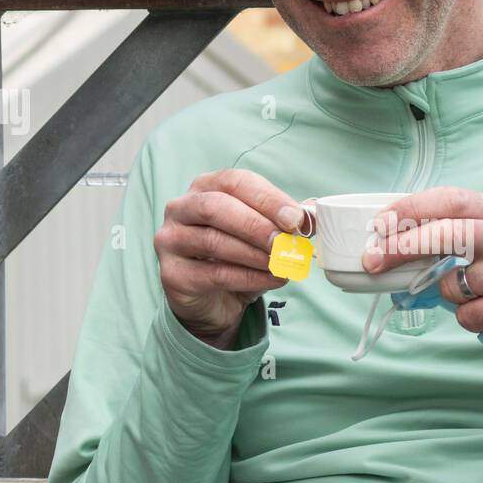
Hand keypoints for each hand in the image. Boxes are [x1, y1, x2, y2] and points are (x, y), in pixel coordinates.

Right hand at [154, 168, 314, 348]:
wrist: (213, 300)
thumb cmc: (236, 257)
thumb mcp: (262, 234)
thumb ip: (282, 221)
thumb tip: (311, 215)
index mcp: (204, 188)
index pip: (234, 182)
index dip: (267, 198)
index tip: (296, 218)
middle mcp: (181, 209)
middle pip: (216, 207)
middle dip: (257, 224)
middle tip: (286, 241)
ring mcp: (171, 241)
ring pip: (214, 241)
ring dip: (255, 254)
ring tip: (283, 263)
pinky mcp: (172, 274)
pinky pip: (214, 273)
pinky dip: (250, 277)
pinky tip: (274, 279)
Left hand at [360, 187, 482, 352]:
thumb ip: (449, 237)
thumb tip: (389, 248)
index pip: (449, 201)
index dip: (411, 208)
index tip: (380, 222)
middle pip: (446, 235)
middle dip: (401, 248)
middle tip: (372, 261)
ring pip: (450, 285)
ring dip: (448, 296)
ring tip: (475, 294)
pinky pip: (466, 315)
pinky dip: (467, 318)